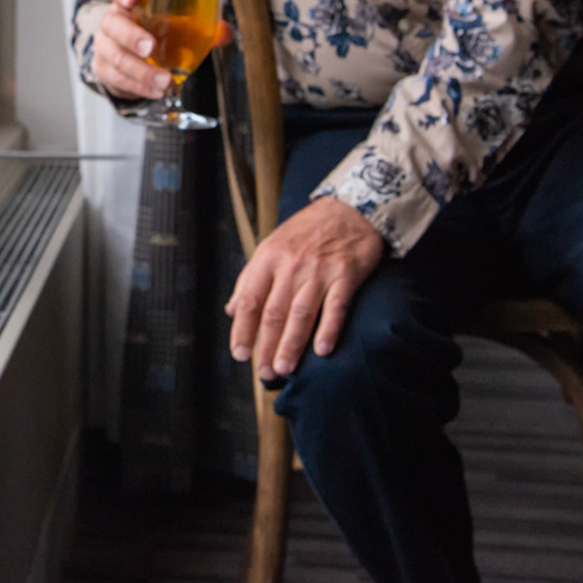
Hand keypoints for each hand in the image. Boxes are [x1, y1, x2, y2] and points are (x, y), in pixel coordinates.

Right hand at [92, 0, 233, 100]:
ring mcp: (105, 45)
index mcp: (128, 2)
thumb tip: (224, 33)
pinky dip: (138, 86)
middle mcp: (112, 20)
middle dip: (131, 35)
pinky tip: (156, 90)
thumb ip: (201, 26)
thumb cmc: (157, 33)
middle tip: (150, 47)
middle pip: (112, 23)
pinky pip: (116, 78)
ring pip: (114, 55)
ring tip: (164, 80)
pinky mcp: (104, 68)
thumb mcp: (176, 25)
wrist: (135, 59)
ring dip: (140, 70)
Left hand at [226, 196, 384, 379]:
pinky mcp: (346, 275)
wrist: (349, 209)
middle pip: (274, 312)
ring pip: (301, 314)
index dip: (242, 330)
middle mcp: (291, 266)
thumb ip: (251, 278)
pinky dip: (329, 329)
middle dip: (266, 346)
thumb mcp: (271, 246)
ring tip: (284, 368)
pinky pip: (336, 307)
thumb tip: (232, 310)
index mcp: (268, 258)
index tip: (239, 354)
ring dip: (291, 344)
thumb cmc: (306, 232)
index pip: (250, 300)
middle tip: (264, 373)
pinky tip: (323, 351)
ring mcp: (319, 271)